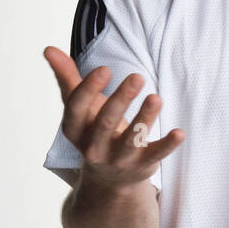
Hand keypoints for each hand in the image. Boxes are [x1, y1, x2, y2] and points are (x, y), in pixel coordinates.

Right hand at [43, 45, 184, 189]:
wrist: (108, 178)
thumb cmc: (93, 130)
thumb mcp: (79, 107)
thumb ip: (67, 78)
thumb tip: (48, 48)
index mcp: (75, 129)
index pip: (76, 109)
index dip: (88, 89)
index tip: (104, 69)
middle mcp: (93, 147)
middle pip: (105, 123)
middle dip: (121, 100)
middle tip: (137, 76)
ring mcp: (118, 159)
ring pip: (132, 140)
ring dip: (145, 119)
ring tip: (156, 97)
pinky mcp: (141, 166)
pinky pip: (155, 155)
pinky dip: (168, 145)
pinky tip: (180, 132)